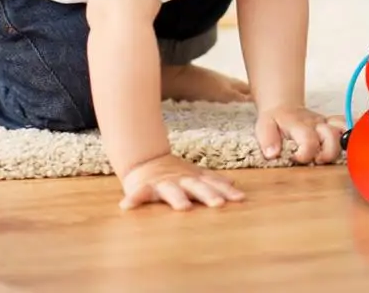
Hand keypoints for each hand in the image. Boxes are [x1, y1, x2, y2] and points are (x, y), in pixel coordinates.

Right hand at [119, 152, 244, 210]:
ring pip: (171, 191)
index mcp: (194, 178)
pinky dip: (134, 198)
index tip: (240, 198)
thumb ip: (212, 180)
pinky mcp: (145, 187)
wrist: (147, 161)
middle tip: (219, 204)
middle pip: (197, 187)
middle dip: (208, 194)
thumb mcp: (194, 175)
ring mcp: (164, 183)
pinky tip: (127, 206)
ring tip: (183, 208)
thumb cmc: (175, 173)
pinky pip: (139, 193)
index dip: (226, 190)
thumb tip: (233, 182)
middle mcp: (181, 180)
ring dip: (177, 198)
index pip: (213, 184)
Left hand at [256, 105, 344, 164]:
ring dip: (340, 145)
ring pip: (342, 131)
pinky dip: (352, 131)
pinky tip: (355, 140)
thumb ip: (267, 139)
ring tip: (330, 155)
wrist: (283, 106)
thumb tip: (273, 154)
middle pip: (331, 137)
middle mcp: (316, 123)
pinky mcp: (331, 124)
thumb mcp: (263, 126)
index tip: (296, 159)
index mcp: (299, 125)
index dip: (305, 155)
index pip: (309, 141)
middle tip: (316, 160)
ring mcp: (325, 123)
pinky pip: (346, 124)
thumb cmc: (274, 120)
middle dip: (327, 153)